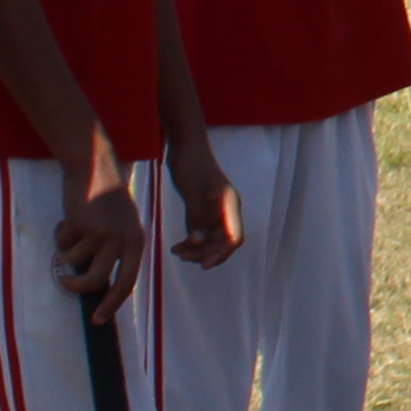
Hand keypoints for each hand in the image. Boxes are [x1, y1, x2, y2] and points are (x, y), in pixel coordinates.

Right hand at [54, 164, 147, 312]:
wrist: (96, 168)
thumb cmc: (107, 201)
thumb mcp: (123, 226)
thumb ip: (117, 252)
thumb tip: (101, 284)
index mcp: (136, 243)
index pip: (128, 283)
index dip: (112, 304)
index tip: (99, 320)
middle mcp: (122, 240)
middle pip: (96, 280)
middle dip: (77, 287)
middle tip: (65, 283)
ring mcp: (102, 232)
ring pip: (74, 261)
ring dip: (66, 250)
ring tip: (72, 232)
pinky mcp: (82, 224)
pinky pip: (62, 243)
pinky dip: (60, 234)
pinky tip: (69, 218)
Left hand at [169, 147, 241, 271]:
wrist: (185, 146)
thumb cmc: (191, 163)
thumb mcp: (192, 190)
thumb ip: (197, 217)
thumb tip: (199, 242)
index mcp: (230, 204)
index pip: (234, 237)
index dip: (222, 254)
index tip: (205, 264)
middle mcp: (226, 210)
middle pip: (222, 242)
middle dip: (204, 253)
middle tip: (182, 256)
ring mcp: (215, 211)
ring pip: (211, 240)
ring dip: (196, 250)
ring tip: (177, 251)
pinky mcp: (203, 211)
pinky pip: (201, 233)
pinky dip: (191, 242)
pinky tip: (177, 246)